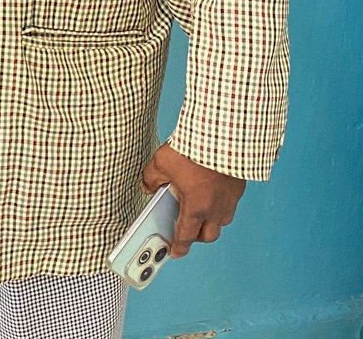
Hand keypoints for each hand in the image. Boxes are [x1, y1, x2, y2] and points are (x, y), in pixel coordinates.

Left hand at [142, 142, 245, 258]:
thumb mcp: (161, 162)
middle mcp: (216, 208)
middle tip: (186, 229)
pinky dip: (221, 202)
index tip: (175, 252)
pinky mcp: (239, 185)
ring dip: (211, 219)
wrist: (222, 134)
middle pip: (208, 235)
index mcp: (196, 208)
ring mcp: (230, 198)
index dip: (179, 247)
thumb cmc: (194, 149)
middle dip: (197, 236)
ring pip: (222, 219)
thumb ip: (151, 178)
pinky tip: (213, 190)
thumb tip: (147, 186)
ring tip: (200, 208)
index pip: (186, 236)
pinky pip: (230, 202)